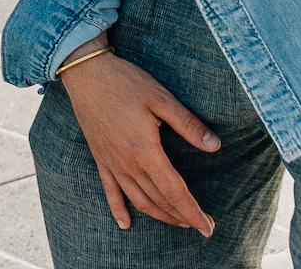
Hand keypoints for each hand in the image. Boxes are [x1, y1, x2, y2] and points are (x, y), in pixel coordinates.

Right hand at [61, 43, 221, 234]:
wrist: (85, 72)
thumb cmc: (125, 81)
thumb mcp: (161, 98)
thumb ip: (188, 124)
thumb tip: (215, 146)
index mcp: (145, 150)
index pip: (174, 191)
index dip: (193, 212)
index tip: (208, 227)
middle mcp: (127, 163)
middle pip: (159, 200)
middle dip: (182, 217)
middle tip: (202, 226)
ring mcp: (112, 163)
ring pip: (138, 200)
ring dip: (160, 216)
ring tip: (178, 223)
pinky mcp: (100, 158)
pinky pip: (110, 191)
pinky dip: (118, 210)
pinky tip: (126, 224)